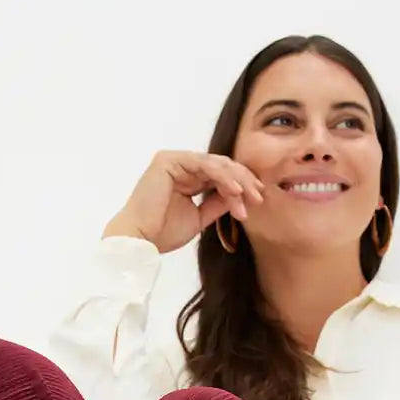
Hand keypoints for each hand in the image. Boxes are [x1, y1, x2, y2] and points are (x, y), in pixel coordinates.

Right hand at [102, 149, 264, 254]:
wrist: (140, 240)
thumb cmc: (163, 232)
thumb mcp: (199, 217)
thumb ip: (217, 203)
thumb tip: (240, 195)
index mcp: (187, 177)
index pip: (220, 175)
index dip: (241, 185)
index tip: (258, 199)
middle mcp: (181, 165)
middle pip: (221, 166)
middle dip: (243, 181)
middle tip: (259, 197)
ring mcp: (175, 160)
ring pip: (215, 164)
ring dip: (236, 180)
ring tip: (249, 197)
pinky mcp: (169, 160)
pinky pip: (203, 164)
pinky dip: (222, 176)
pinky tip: (235, 190)